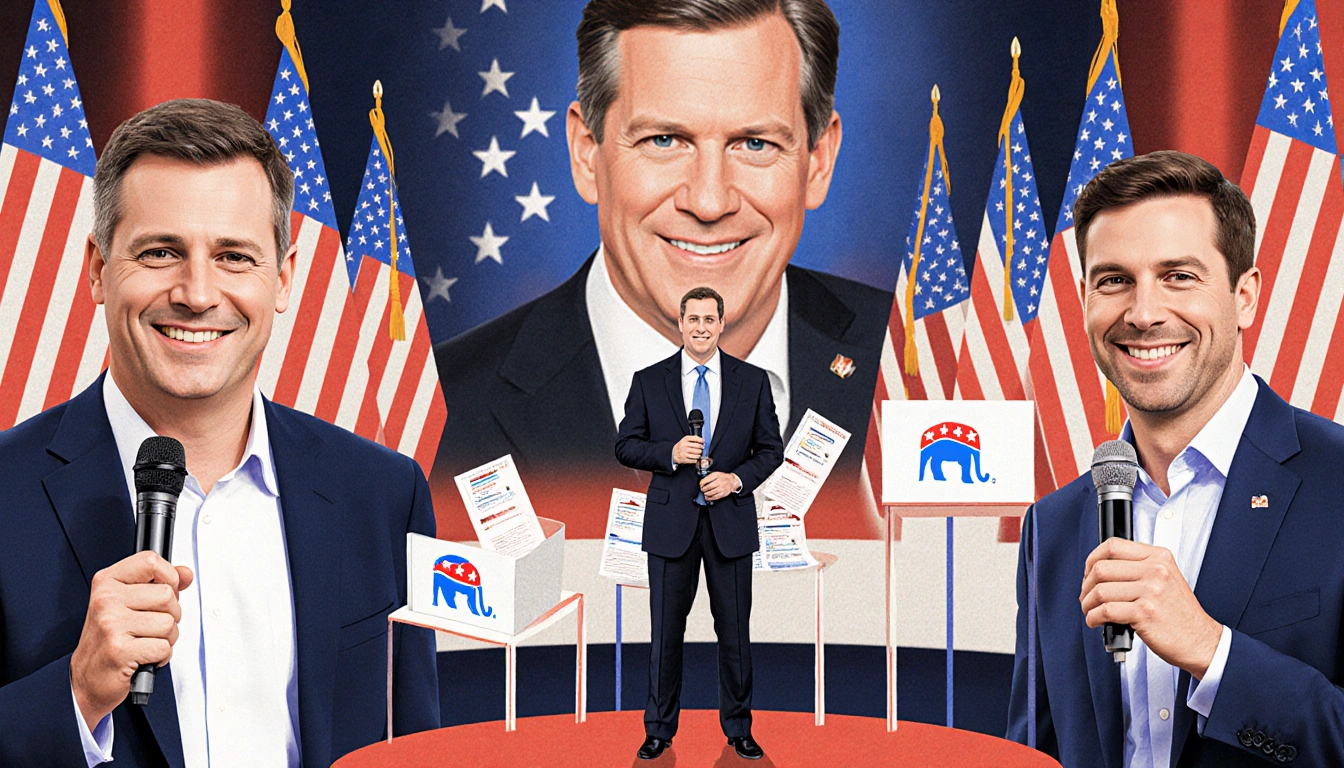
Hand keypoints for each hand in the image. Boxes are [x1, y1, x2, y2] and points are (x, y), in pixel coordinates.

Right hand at [70, 551, 193, 730]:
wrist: (87, 677)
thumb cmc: (109, 639)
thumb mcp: (129, 602)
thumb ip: (159, 583)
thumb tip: (186, 573)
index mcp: (107, 582)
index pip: (150, 561)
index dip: (169, 577)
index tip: (164, 590)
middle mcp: (106, 599)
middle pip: (167, 595)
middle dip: (170, 615)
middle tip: (150, 627)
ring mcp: (111, 624)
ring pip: (169, 623)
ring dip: (166, 638)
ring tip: (145, 642)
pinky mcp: (119, 650)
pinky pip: (164, 647)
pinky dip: (161, 656)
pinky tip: (143, 657)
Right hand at [673, 435, 703, 464]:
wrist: (674, 453)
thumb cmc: (682, 446)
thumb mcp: (686, 440)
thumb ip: (694, 438)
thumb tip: (703, 440)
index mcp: (685, 439)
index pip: (695, 438)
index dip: (701, 441)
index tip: (703, 442)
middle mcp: (684, 445)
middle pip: (698, 446)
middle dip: (701, 448)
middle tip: (701, 449)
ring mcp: (684, 453)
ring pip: (697, 454)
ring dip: (699, 454)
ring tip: (698, 453)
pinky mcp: (684, 459)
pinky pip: (694, 460)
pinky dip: (696, 459)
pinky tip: (695, 457)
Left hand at [700, 472, 738, 500]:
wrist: (732, 481)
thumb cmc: (723, 477)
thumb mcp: (716, 474)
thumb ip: (709, 477)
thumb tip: (702, 482)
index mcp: (717, 476)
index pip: (708, 480)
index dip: (702, 483)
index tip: (701, 484)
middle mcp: (720, 482)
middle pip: (709, 487)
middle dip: (704, 489)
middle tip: (702, 489)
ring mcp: (722, 489)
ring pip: (712, 493)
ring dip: (706, 494)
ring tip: (704, 493)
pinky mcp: (723, 494)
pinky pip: (716, 497)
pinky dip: (710, 498)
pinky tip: (707, 498)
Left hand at [1079, 538, 1221, 677]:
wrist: (1200, 641)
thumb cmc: (1180, 614)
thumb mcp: (1166, 579)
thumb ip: (1140, 568)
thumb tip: (1101, 568)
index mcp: (1159, 557)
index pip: (1113, 546)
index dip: (1092, 559)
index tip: (1088, 572)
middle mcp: (1155, 571)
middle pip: (1102, 568)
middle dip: (1086, 585)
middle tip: (1086, 596)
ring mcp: (1151, 591)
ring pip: (1101, 590)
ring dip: (1088, 603)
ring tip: (1090, 610)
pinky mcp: (1145, 613)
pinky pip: (1105, 611)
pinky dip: (1093, 617)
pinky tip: (1095, 621)